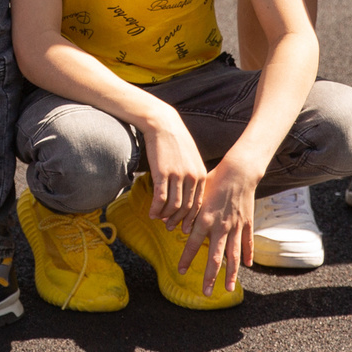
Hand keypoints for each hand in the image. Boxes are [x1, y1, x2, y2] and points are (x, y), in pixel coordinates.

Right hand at [139, 107, 208, 222]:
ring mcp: (177, 175)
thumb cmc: (176, 141)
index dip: (190, 218)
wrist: (163, 124)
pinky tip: (151, 213)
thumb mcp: (191, 158)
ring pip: (174, 205)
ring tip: (158, 220)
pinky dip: (156, 209)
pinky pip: (160, 198)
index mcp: (201, 175)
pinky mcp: (163, 173)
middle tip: (170, 227)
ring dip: (165, 216)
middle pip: (187, 208)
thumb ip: (193, 175)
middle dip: (178, 220)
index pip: (198, 204)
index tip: (184, 226)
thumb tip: (188, 193)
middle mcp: (192, 177)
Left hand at [179, 156, 259, 296]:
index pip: (193, 244)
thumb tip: (170, 224)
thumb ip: (187, 212)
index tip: (180, 271)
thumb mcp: (197, 195)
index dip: (187, 259)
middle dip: (210, 277)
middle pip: (215, 258)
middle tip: (206, 293)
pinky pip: (247, 243)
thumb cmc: (215, 180)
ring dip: (231, 274)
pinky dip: (247, 255)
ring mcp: (236, 227)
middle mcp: (221, 227)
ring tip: (228, 288)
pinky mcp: (247, 223)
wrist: (239, 171)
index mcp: (205, 219)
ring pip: (233, 256)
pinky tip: (246, 266)